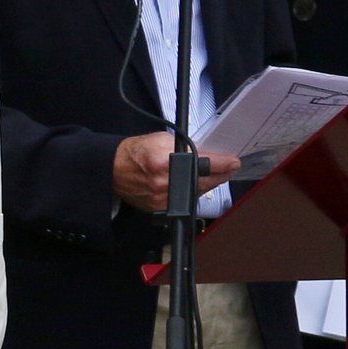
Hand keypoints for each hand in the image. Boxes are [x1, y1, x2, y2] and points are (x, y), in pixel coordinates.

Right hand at [111, 133, 240, 212]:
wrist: (113, 170)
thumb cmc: (135, 152)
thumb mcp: (160, 139)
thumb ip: (183, 146)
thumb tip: (205, 154)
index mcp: (163, 162)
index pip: (202, 164)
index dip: (222, 164)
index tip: (234, 162)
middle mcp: (163, 183)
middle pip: (204, 183)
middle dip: (220, 175)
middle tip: (229, 168)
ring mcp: (162, 199)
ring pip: (196, 194)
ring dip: (207, 185)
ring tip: (212, 175)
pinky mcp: (160, 209)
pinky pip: (185, 202)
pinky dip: (192, 193)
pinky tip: (194, 184)